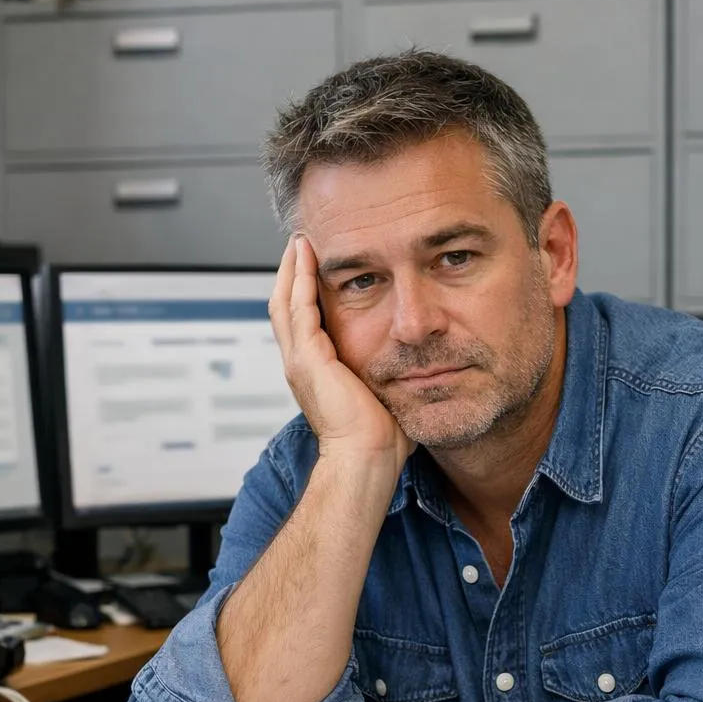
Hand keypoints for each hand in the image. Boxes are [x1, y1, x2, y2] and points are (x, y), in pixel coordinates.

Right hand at [269, 236, 413, 476]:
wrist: (367, 459)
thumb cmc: (381, 439)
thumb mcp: (384, 392)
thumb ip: (390, 372)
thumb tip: (418, 363)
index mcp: (316, 374)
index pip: (303, 323)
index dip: (304, 293)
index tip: (314, 268)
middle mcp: (301, 365)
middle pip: (285, 307)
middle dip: (290, 274)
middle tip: (299, 245)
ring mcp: (300, 361)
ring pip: (285, 302)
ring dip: (291, 269)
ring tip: (300, 243)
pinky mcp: (308, 359)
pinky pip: (299, 308)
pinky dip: (299, 280)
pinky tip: (306, 258)